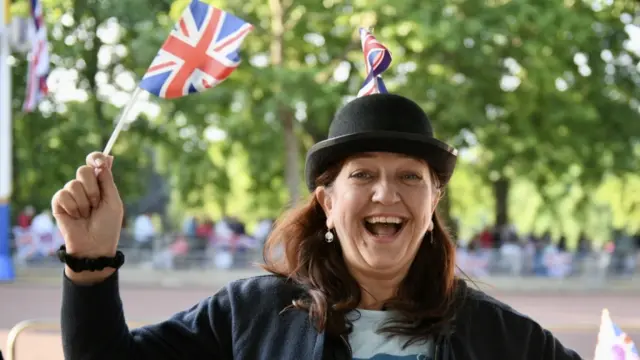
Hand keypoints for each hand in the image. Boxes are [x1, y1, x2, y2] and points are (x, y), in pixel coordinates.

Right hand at [51, 152, 123, 281]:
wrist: (94, 245)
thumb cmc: (107, 226)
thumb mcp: (113, 202)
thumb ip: (108, 181)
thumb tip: (107, 158)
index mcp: (100, 184)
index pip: (94, 162)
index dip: (95, 158)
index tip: (99, 162)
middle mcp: (84, 186)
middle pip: (83, 170)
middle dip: (92, 188)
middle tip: (96, 203)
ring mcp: (70, 194)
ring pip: (73, 184)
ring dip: (84, 202)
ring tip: (87, 214)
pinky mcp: (58, 203)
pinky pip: (62, 195)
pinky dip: (72, 207)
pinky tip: (76, 217)